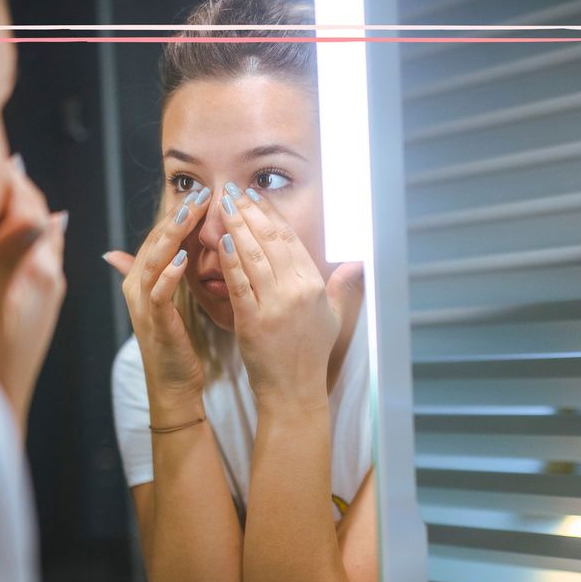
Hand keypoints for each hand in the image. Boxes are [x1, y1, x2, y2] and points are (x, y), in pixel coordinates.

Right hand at [0, 155, 67, 428]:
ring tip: (3, 180)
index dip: (9, 176)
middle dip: (17, 187)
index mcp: (36, 272)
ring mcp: (41, 294)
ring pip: (33, 235)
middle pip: (35, 216)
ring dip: (19, 208)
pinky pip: (28, 256)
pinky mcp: (32, 308)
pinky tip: (2, 229)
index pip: (28, 205)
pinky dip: (14, 234)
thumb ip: (8, 257)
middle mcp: (46, 279)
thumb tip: (47, 210)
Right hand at [105, 188, 210, 409]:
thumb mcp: (168, 301)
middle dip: (176, 215)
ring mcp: (142, 304)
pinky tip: (184, 259)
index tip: (202, 191)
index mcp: (141, 278)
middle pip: (154, 241)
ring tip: (190, 214)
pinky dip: (170, 275)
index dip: (178, 213)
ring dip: (172, 236)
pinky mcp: (155, 322)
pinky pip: (159, 294)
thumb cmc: (176, 341)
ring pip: (154, 260)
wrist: (173, 384)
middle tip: (199, 192)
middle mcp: (136, 286)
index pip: (159, 235)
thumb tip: (142, 248)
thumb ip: (162, 271)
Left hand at [216, 186, 363, 408]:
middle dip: (250, 212)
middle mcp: (297, 291)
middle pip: (271, 241)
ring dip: (237, 226)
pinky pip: (239, 283)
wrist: (294, 390)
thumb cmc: (311, 354)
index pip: (290, 240)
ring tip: (224, 205)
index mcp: (315, 286)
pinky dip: (230, 260)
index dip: (271, 215)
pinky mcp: (252, 321)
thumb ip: (343, 285)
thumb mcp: (333, 317)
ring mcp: (274, 306)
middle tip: (233, 191)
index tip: (255, 196)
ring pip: (253, 256)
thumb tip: (359, 262)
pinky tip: (221, 239)